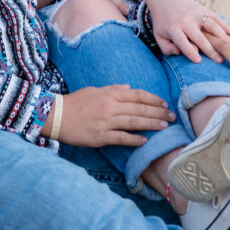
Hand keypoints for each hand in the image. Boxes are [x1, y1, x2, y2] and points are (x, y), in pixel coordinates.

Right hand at [46, 85, 174, 147]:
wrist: (56, 116)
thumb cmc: (75, 102)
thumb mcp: (94, 90)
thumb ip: (112, 89)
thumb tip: (129, 88)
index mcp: (109, 94)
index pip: (137, 95)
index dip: (153, 99)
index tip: (164, 103)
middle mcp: (110, 106)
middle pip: (139, 108)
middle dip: (158, 112)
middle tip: (172, 116)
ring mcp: (105, 122)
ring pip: (134, 122)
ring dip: (151, 124)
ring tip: (165, 126)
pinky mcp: (100, 136)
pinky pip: (121, 138)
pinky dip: (134, 139)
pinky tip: (145, 141)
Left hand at [150, 0, 229, 65]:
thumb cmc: (163, 23)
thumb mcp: (159, 36)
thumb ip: (167, 48)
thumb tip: (179, 53)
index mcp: (173, 28)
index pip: (182, 42)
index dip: (190, 51)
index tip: (199, 61)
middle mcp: (186, 21)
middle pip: (199, 37)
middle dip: (209, 49)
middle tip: (220, 61)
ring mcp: (196, 14)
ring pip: (211, 25)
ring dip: (222, 36)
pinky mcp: (203, 9)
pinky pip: (216, 17)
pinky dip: (225, 25)